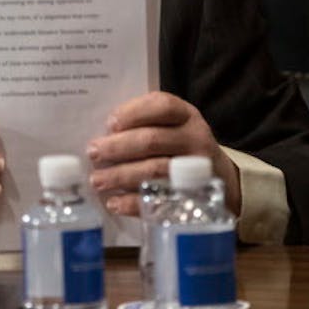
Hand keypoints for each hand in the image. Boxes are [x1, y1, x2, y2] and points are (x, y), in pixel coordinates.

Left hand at [86, 91, 240, 217]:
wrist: (215, 173)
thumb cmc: (176, 143)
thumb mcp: (169, 124)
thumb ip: (141, 122)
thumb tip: (99, 134)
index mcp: (185, 114)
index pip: (162, 106)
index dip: (134, 113)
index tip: (110, 123)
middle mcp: (194, 138)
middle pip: (152, 140)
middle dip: (118, 147)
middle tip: (93, 153)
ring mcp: (195, 169)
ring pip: (155, 170)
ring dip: (121, 175)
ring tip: (97, 180)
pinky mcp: (192, 196)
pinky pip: (160, 199)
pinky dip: (134, 202)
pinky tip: (114, 203)